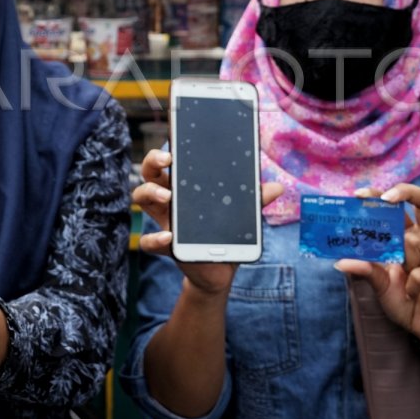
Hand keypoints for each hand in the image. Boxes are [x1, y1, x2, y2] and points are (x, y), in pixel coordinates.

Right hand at [131, 149, 282, 296]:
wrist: (220, 270)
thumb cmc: (227, 235)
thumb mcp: (243, 215)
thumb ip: (255, 200)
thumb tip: (278, 187)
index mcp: (185, 188)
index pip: (168, 163)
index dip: (163, 153)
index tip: (173, 148)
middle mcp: (169, 202)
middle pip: (148, 174)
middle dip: (152, 163)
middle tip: (166, 162)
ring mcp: (165, 222)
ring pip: (141, 199)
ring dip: (150, 193)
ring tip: (167, 196)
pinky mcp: (167, 247)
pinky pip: (149, 241)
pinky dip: (155, 238)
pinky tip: (169, 238)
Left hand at [334, 184, 419, 348]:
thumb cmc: (404, 299)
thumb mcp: (380, 283)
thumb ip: (366, 270)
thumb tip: (340, 262)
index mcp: (411, 236)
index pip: (402, 205)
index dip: (385, 194)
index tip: (360, 194)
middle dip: (404, 193)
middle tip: (383, 199)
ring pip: (415, 242)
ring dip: (401, 259)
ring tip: (400, 276)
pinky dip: (411, 285)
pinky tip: (410, 293)